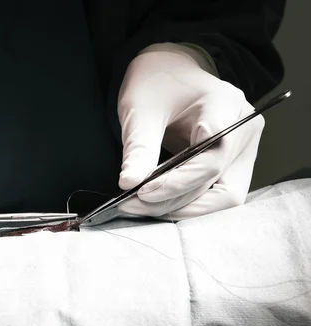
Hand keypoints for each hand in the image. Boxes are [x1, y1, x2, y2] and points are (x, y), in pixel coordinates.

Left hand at [116, 43, 263, 219]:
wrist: (168, 69)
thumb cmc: (156, 82)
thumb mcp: (140, 109)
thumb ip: (138, 148)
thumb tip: (128, 184)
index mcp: (226, 106)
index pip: (211, 158)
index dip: (177, 182)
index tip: (141, 190)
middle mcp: (245, 131)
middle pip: (221, 185)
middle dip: (175, 202)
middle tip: (133, 205)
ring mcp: (244, 149)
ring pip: (223, 197)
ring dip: (181, 209)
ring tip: (139, 206)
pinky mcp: (233, 163)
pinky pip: (217, 194)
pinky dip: (187, 203)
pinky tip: (155, 202)